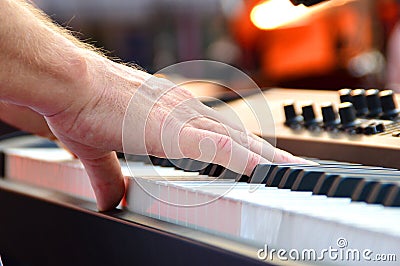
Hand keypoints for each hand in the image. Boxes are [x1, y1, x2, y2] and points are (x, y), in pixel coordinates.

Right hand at [39, 55, 309, 210]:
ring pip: (232, 139)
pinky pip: (215, 146)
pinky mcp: (170, 129)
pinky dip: (240, 158)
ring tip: (287, 168)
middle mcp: (181, 111)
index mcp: (169, 114)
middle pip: (232, 135)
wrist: (71, 84)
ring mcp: (180, 118)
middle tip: (288, 164)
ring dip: (261, 154)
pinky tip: (261, 169)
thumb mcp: (100, 147)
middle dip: (261, 151)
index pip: (214, 132)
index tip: (255, 159)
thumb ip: (110, 175)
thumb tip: (111, 199)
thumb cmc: (85, 105)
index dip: (238, 147)